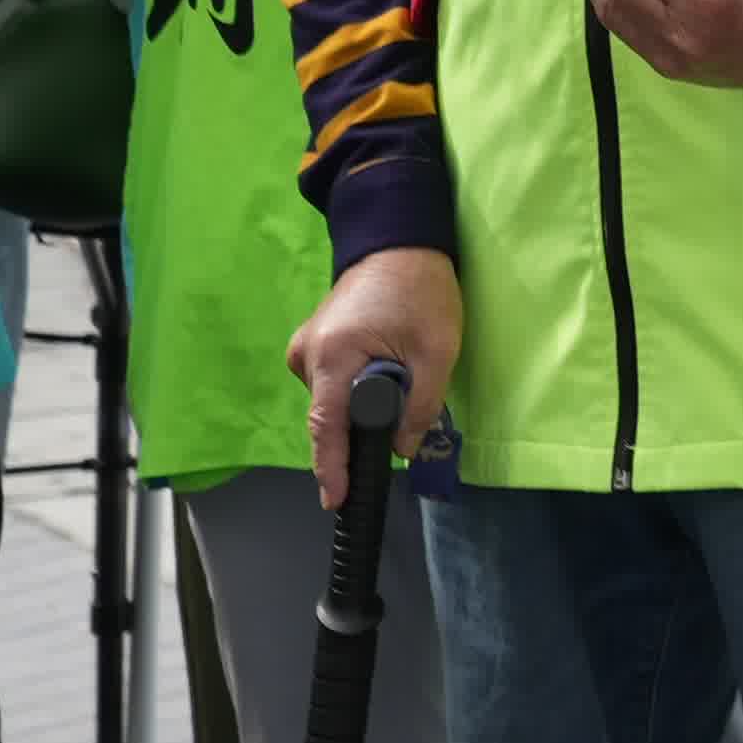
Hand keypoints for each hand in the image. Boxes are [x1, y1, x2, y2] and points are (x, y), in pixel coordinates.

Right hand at [291, 248, 461, 509]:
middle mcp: (306, 355)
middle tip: (397, 428)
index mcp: (332, 356)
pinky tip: (381, 377)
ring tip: (399, 382)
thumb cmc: (422, 292)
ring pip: (332, 401)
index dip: (332, 468)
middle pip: (329, 416)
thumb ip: (420, 404)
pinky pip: (332, 384)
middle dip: (359, 431)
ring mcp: (304, 348)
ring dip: (360, 406)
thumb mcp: (437, 351)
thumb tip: (402, 450)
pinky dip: (354, 391)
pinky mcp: (312, 344)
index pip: (326, 427)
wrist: (399, 242)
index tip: (335, 501)